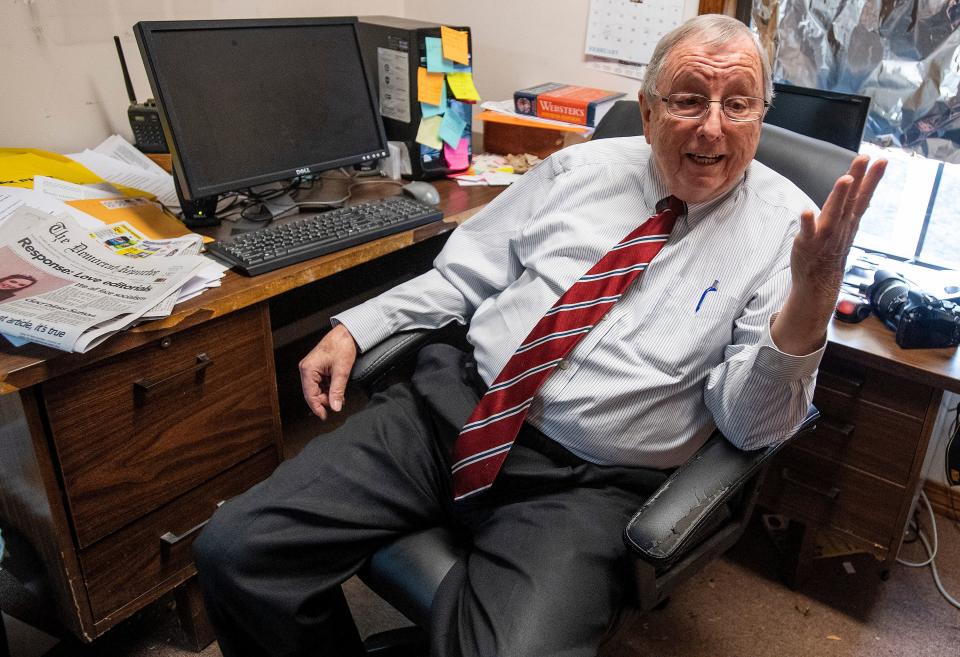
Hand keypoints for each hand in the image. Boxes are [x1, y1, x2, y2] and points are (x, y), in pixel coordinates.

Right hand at [299, 324, 357, 419]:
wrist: (347, 332)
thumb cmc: (342, 346)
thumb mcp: (342, 371)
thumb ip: (337, 391)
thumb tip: (335, 407)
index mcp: (308, 369)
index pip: (309, 395)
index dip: (317, 408)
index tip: (324, 417)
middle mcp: (306, 369)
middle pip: (312, 393)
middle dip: (324, 401)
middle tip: (337, 405)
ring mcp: (311, 368)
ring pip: (317, 389)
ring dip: (327, 395)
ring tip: (340, 398)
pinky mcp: (317, 367)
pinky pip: (320, 383)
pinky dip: (328, 388)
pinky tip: (337, 391)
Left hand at [772, 155, 886, 354]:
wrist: (819, 280)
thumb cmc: (831, 249)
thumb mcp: (846, 225)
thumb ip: (852, 205)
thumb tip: (862, 186)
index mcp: (849, 219)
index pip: (863, 195)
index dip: (872, 178)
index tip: (882, 159)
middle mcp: (840, 225)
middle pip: (851, 199)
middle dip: (858, 178)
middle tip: (864, 158)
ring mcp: (825, 235)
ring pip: (833, 213)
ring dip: (839, 197)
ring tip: (845, 179)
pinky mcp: (807, 243)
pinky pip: (808, 232)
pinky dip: (808, 222)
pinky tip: (806, 212)